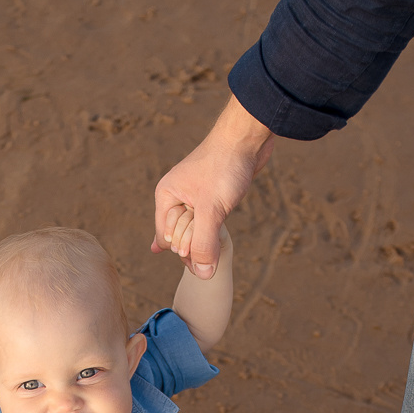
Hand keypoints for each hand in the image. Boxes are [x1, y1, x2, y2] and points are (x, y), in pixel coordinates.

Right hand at [152, 96, 274, 279]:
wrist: (247, 137)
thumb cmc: (224, 167)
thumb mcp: (212, 210)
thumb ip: (204, 243)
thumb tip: (203, 276)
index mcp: (167, 196)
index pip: (167, 239)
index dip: (184, 251)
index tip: (200, 256)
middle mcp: (176, 197)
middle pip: (180, 236)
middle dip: (194, 246)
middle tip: (210, 245)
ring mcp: (194, 196)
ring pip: (195, 230)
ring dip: (206, 239)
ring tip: (215, 244)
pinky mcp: (212, 196)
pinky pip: (208, 221)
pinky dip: (212, 230)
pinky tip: (210, 240)